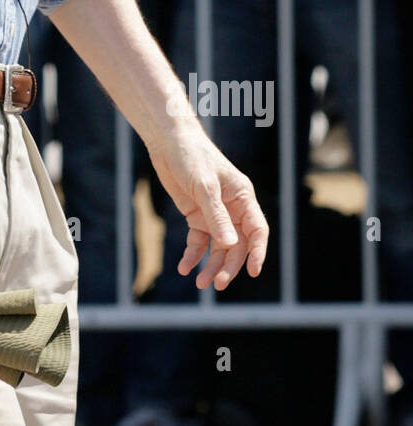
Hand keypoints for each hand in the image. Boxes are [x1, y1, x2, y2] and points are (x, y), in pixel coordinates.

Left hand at [147, 122, 267, 290]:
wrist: (167, 142)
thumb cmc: (192, 157)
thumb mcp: (204, 186)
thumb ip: (216, 215)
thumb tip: (229, 244)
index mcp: (243, 197)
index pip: (257, 230)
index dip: (258, 252)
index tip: (253, 271)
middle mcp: (232, 208)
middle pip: (237, 245)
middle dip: (229, 265)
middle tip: (217, 283)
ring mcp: (214, 214)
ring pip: (219, 247)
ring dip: (212, 265)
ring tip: (200, 283)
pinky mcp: (196, 215)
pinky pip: (199, 241)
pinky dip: (193, 255)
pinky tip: (184, 267)